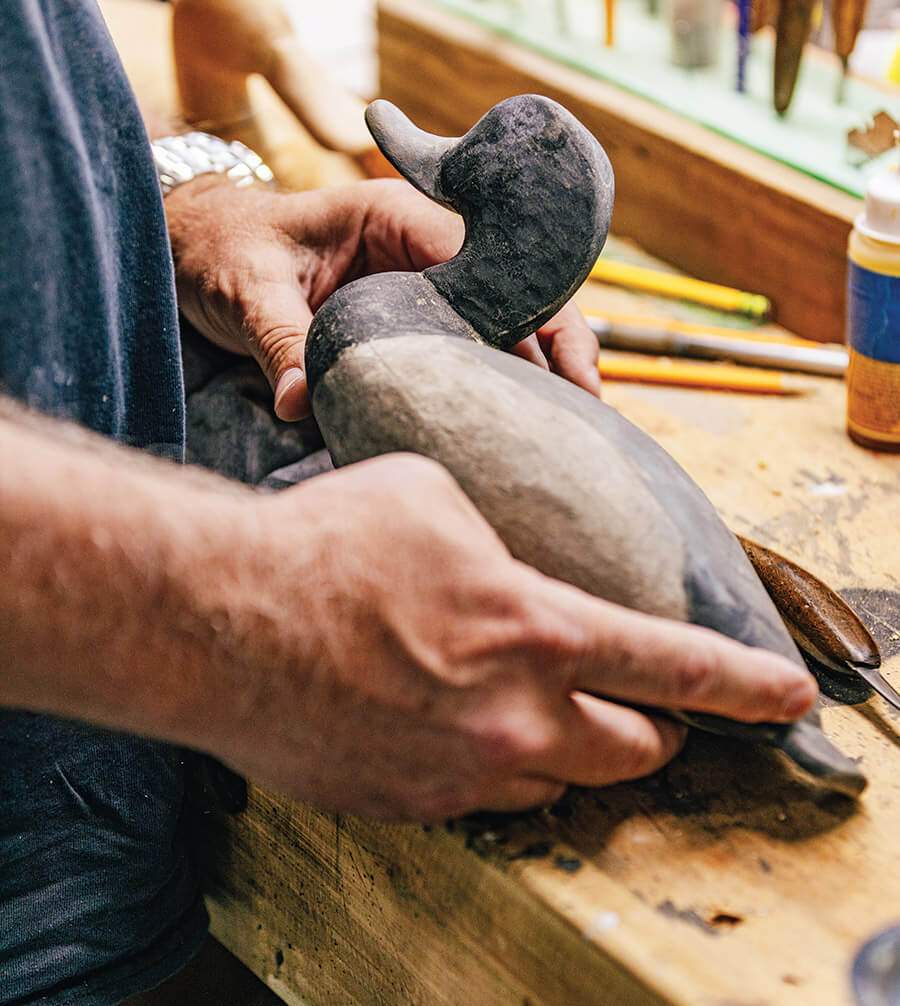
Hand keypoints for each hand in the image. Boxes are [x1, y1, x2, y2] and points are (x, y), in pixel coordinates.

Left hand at [165, 178, 600, 420]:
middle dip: (555, 347)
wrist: (195, 247)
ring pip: (501, 322)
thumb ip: (279, 341)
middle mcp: (424, 247)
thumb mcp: (247, 290)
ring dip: (534, 370)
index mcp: (397, 217)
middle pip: (513, 294)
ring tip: (568, 429)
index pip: (488, 261)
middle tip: (585, 412)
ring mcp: (421, 283)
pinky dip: (495, 380)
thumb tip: (300, 405)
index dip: (534, 314)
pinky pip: (467, 345)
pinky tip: (513, 424)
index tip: (563, 371)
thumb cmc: (222, 250)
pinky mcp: (410, 318)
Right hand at [192, 455, 816, 820]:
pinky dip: (491, 766)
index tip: (784, 698)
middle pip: (634, 753)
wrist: (217, 619)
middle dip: (656, 732)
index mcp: (535, 632)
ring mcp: (459, 774)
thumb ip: (494, 537)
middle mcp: (512, 721)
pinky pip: (479, 797)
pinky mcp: (404, 803)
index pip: (673, 669)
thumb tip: (500, 556)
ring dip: (568, 750)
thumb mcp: (431, 496)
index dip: (743, 687)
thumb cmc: (322, 546)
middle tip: (645, 708)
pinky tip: (452, 723)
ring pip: (558, 784)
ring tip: (537, 709)